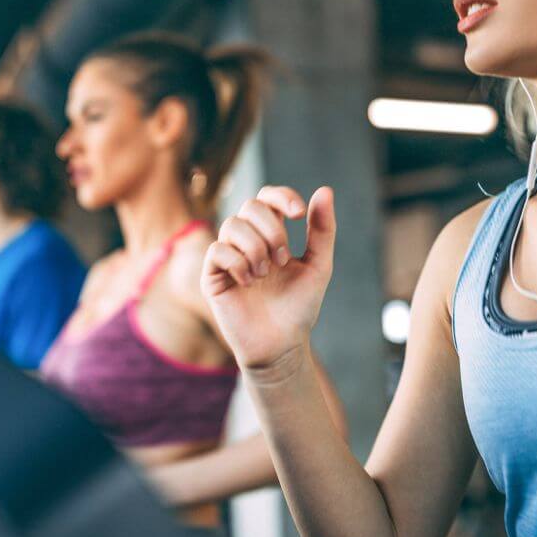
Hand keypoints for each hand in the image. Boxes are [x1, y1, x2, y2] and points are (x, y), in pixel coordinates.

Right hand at [203, 185, 335, 370]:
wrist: (282, 345)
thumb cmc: (299, 308)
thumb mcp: (319, 266)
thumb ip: (322, 230)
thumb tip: (325, 190)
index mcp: (271, 234)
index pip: (267, 197)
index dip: (281, 197)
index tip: (299, 214)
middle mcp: (247, 241)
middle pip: (250, 206)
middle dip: (271, 229)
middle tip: (283, 259)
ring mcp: (228, 257)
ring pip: (232, 225)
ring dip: (255, 247)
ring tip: (266, 274)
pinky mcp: (212, 277)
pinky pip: (217, 250)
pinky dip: (237, 262)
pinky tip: (249, 283)